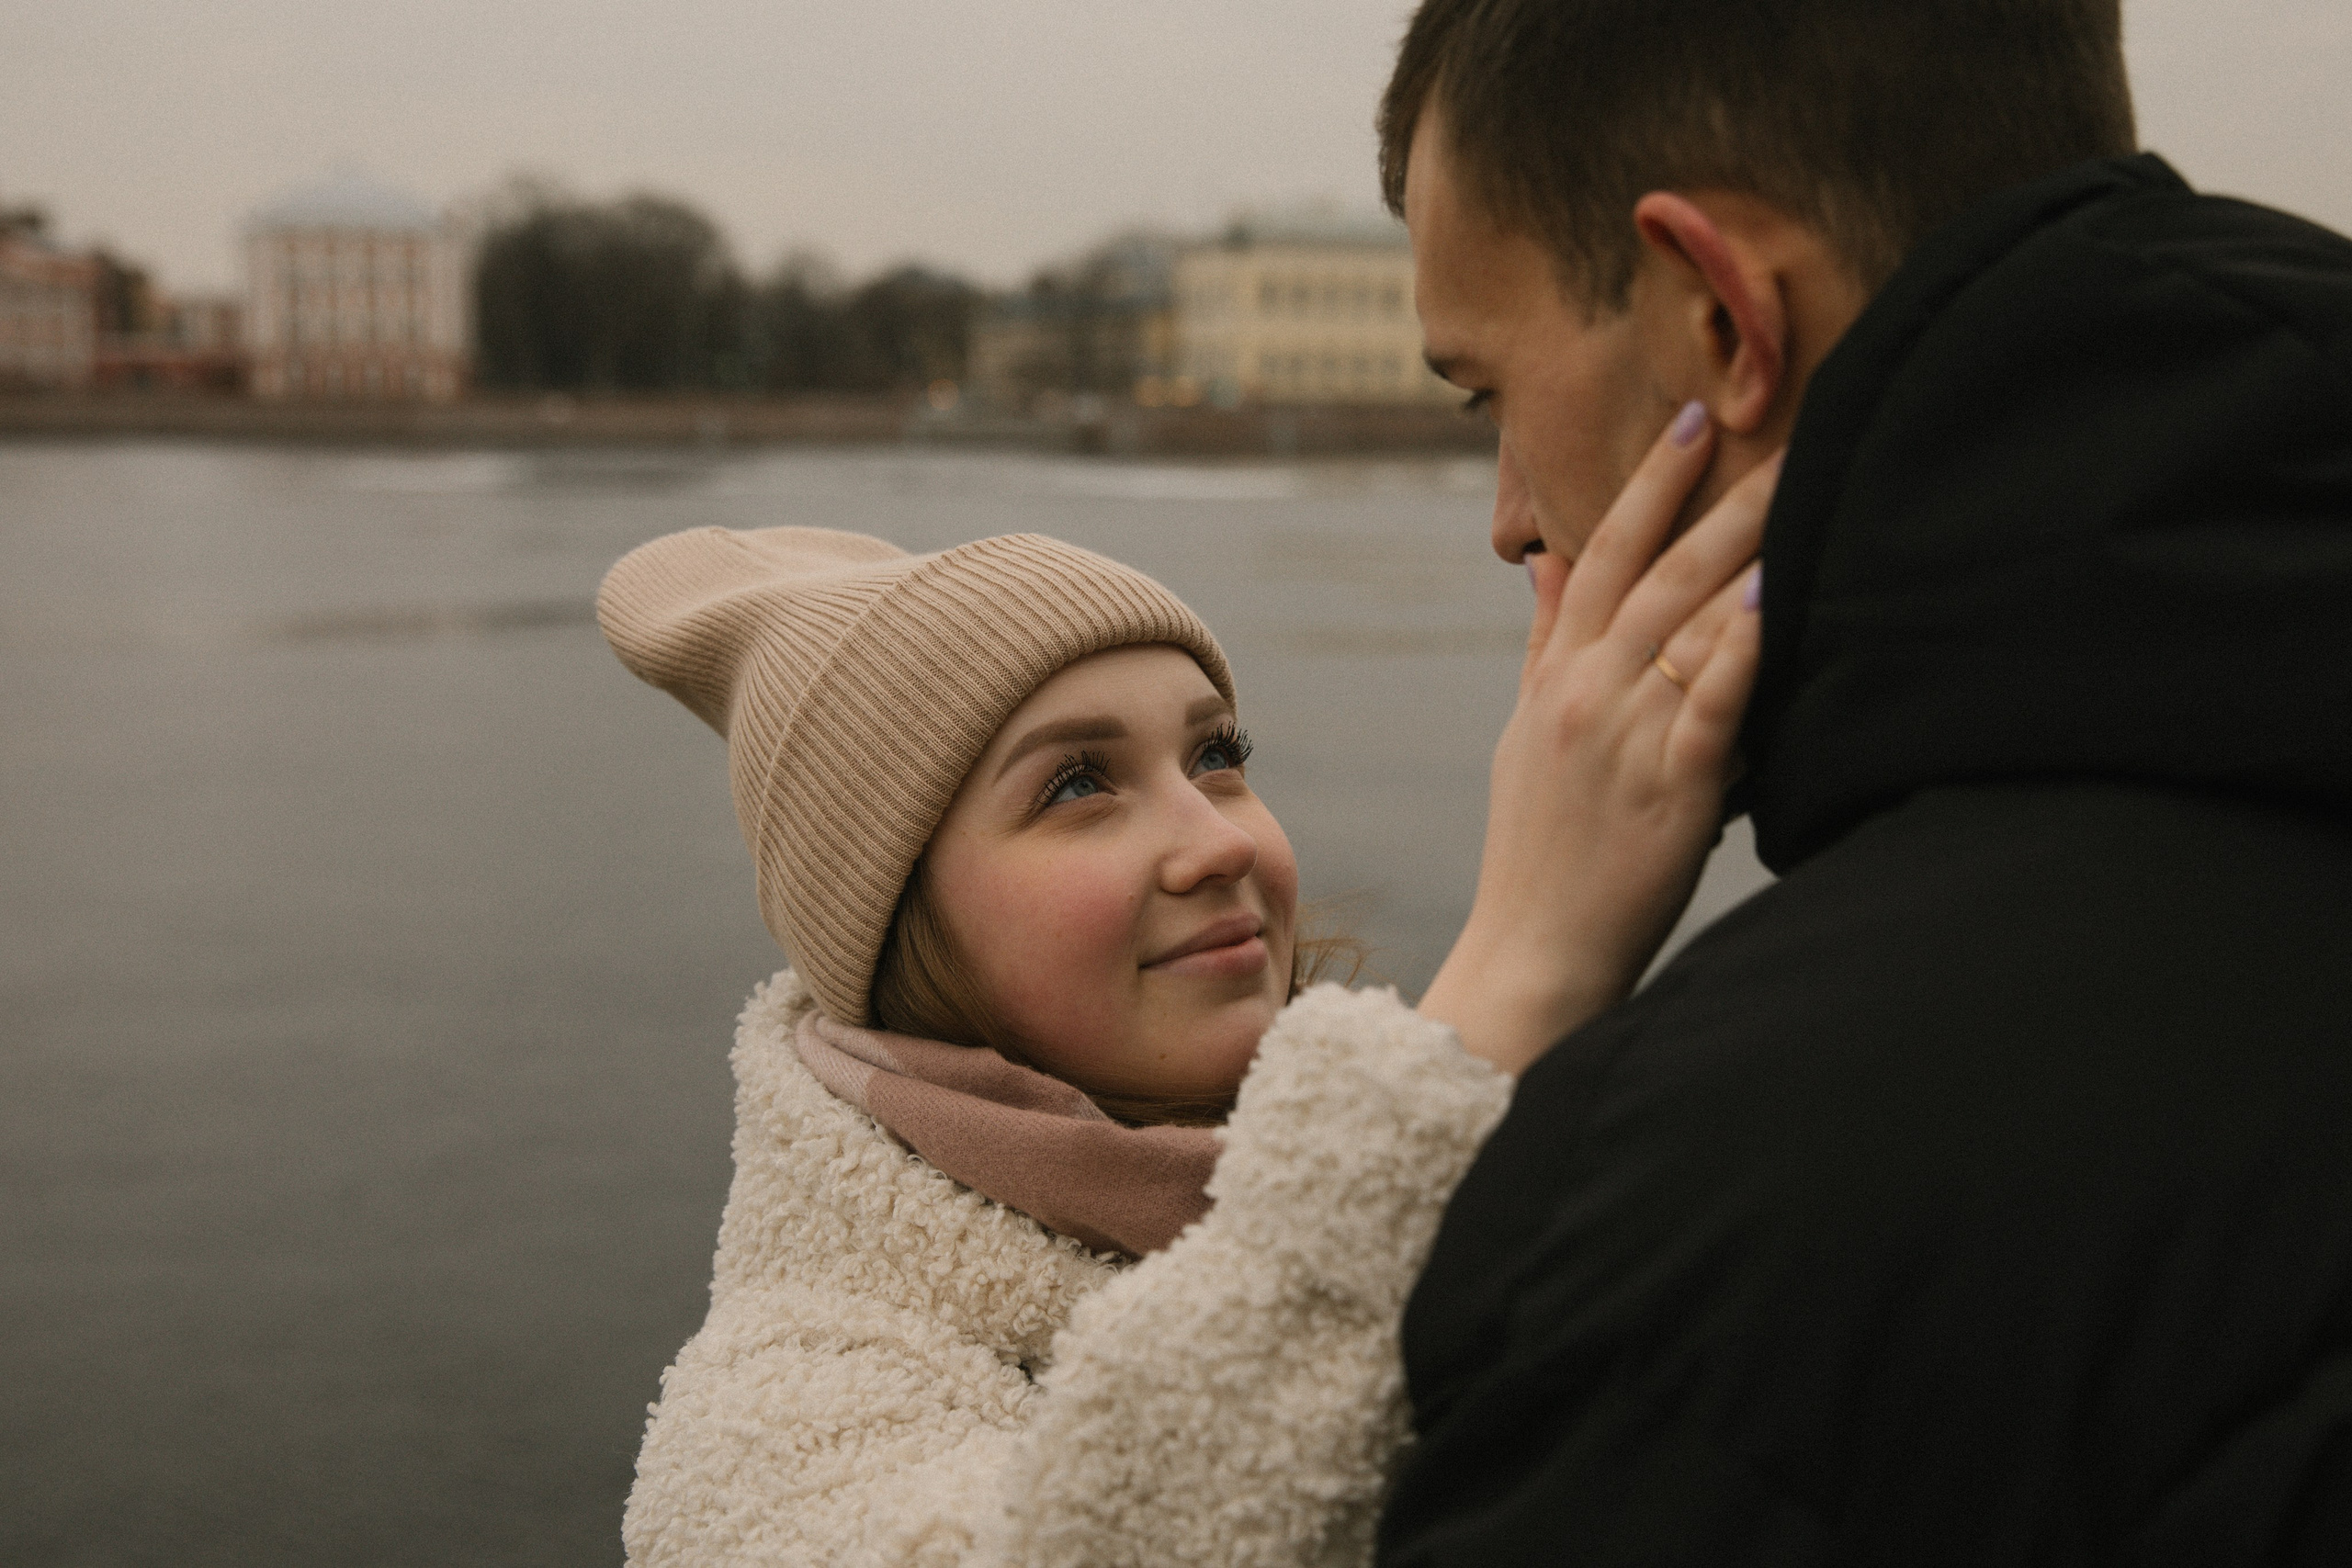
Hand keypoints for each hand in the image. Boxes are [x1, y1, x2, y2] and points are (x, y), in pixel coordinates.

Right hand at [1420, 418, 1775, 1075]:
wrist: (1533, 951)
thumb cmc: (1536, 845)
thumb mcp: (1525, 732)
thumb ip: (1545, 644)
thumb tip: (1547, 563)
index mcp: (1559, 675)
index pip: (1604, 554)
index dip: (1648, 483)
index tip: (1689, 417)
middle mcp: (1588, 693)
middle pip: (1659, 572)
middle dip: (1721, 496)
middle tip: (1781, 428)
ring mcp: (1625, 738)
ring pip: (1689, 625)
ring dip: (1744, 551)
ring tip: (1800, 487)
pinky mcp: (1669, 792)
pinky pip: (1708, 707)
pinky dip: (1738, 652)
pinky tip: (1771, 600)